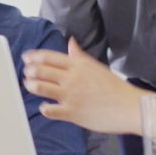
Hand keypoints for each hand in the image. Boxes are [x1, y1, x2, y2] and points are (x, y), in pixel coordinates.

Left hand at [23, 38, 150, 134]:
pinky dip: (44, 108)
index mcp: (78, 65)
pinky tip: (44, 106)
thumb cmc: (115, 87)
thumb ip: (79, 55)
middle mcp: (72, 78)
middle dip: (30, 70)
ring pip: (41, 87)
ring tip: (29, 85)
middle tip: (26, 72)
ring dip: (31, 85)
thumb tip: (70, 42)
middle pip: (42, 70)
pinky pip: (50, 110)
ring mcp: (70, 95)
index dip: (34, 56)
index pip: (50, 56)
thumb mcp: (96, 67)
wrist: (129, 107)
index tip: (26, 57)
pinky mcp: (72, 113)